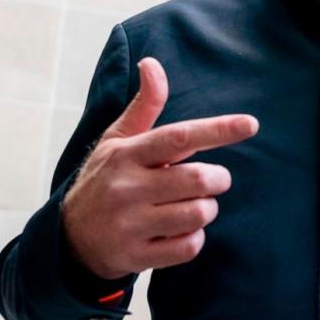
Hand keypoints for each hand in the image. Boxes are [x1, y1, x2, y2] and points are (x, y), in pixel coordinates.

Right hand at [62, 57, 257, 279]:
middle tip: (214, 179)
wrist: (69, 238)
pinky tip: (180, 231)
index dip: (218, 130)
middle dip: (218, 178)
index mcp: (127, 154)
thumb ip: (144, 105)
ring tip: (194, 205)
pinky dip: (194, 238)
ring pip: (198, 214)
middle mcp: (127, 188)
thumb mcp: (118, 140)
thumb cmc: (106, 178)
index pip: (179, 136)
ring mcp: (130, 224)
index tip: (251, 124)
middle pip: (198, 180)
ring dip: (207, 209)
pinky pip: (188, 247)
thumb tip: (152, 63)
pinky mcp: (136, 256)